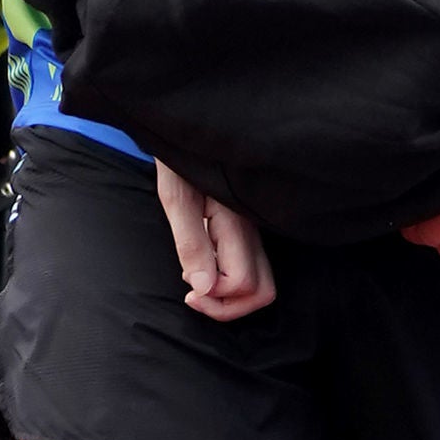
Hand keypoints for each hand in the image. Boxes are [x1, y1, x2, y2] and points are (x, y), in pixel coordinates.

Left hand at [153, 164, 276, 320]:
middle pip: (263, 292)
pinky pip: (251, 269)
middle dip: (228, 306)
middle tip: (194, 295)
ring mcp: (253, 234)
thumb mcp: (176, 199)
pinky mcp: (246, 233)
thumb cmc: (180, 161)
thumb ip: (191, 244)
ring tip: (198, 285)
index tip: (187, 287)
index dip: (214, 297)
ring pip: (261, 284)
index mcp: (236, 226)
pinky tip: (205, 269)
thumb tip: (203, 288)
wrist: (190, 133)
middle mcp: (252, 233)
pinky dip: (230, 283)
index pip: (243, 283)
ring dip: (230, 297)